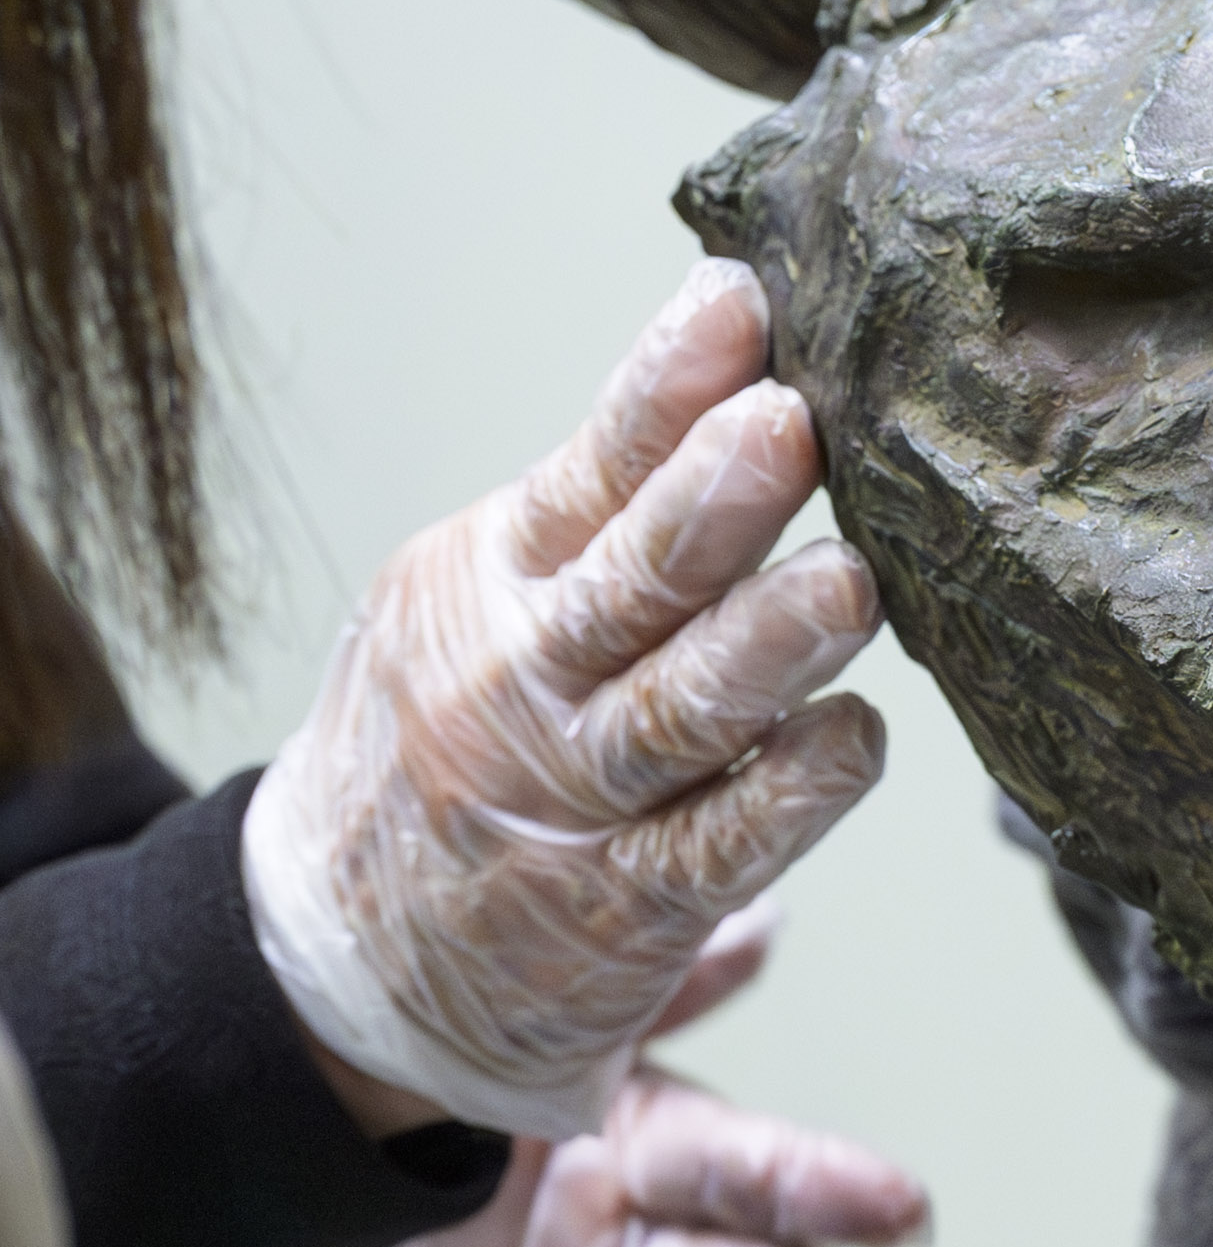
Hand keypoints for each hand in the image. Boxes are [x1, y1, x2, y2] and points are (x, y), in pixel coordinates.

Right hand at [244, 260, 885, 1140]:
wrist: (326, 944)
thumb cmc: (442, 742)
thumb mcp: (483, 604)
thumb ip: (604, 525)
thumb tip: (753, 378)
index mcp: (487, 579)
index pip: (593, 469)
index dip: (667, 386)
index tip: (741, 303)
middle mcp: (517, 681)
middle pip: (630, 579)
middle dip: (713, 500)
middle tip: (792, 426)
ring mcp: (567, 799)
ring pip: (674, 710)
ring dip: (764, 646)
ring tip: (847, 584)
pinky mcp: (618, 905)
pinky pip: (713, 843)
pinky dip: (786, 794)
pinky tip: (852, 740)